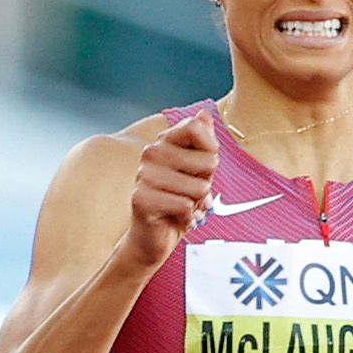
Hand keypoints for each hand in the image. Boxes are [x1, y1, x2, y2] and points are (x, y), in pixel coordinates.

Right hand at [123, 115, 215, 269]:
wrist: (153, 239)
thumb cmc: (177, 203)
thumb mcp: (197, 171)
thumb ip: (202, 142)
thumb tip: (204, 113)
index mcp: (164, 142)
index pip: (196, 127)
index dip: (211, 149)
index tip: (205, 167)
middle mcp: (151, 153)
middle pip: (207, 160)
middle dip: (207, 183)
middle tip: (191, 194)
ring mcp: (144, 175)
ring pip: (199, 187)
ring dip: (197, 204)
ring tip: (182, 207)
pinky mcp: (141, 199)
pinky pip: (185, 205)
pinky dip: (188, 218)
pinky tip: (175, 219)